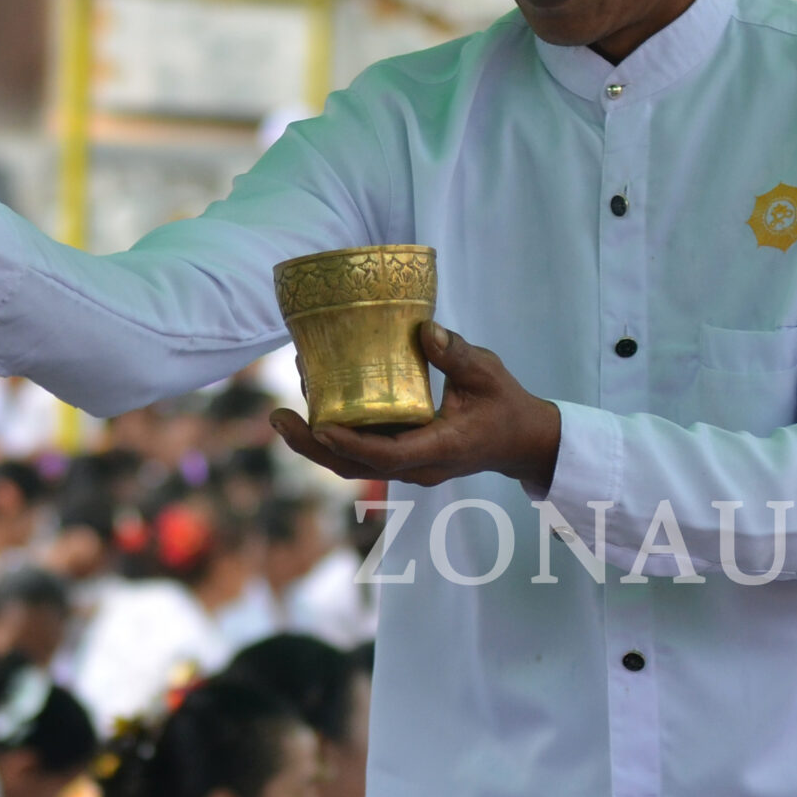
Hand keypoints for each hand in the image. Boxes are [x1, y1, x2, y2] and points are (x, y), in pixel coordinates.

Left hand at [270, 322, 561, 490]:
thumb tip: (425, 329)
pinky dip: (335, 436)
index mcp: (440, 448)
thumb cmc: (506, 405)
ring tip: (283, 416)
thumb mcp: (488, 374)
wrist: (520, 441)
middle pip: (355, 467)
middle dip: (312, 447)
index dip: (351, 443)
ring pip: (352, 465)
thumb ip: (457, 354)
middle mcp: (418, 466)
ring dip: (316, 443)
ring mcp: (408, 466)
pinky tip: (314, 409)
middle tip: (277, 418)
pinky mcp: (403, 457)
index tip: (319, 425)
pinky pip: (361, 454)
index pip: (389, 455)